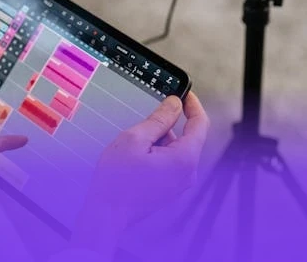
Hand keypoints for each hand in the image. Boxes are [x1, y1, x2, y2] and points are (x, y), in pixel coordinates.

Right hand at [72, 93, 208, 253]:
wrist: (106, 213)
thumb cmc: (117, 179)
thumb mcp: (135, 139)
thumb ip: (159, 119)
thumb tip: (174, 104)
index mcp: (184, 159)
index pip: (200, 123)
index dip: (192, 105)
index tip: (183, 93)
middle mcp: (187, 172)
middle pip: (186, 136)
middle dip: (167, 125)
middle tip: (143, 120)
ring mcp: (179, 182)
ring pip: (176, 149)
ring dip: (158, 140)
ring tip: (133, 144)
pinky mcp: (169, 187)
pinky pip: (170, 162)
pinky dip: (156, 152)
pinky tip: (136, 155)